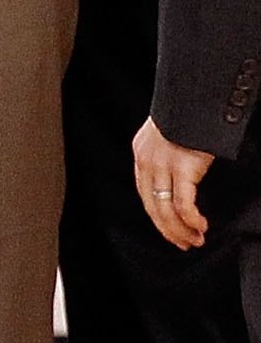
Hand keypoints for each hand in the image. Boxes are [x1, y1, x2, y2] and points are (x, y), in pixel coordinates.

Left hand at [135, 118, 216, 249]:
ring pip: (166, 211)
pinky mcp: (181, 169)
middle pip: (152, 207)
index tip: (170, 230)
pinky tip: (200, 227)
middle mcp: (146, 162)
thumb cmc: (186, 116)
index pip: (144, 194)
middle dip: (168, 230)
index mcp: (141, 154)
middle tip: (183, 243)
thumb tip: (178, 177)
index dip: (157, 216)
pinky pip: (183, 205)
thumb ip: (167, 155)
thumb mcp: (168, 135)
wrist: (192, 99)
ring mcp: (162, 166)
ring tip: (195, 240)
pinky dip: (191, 221)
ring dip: (181, 230)